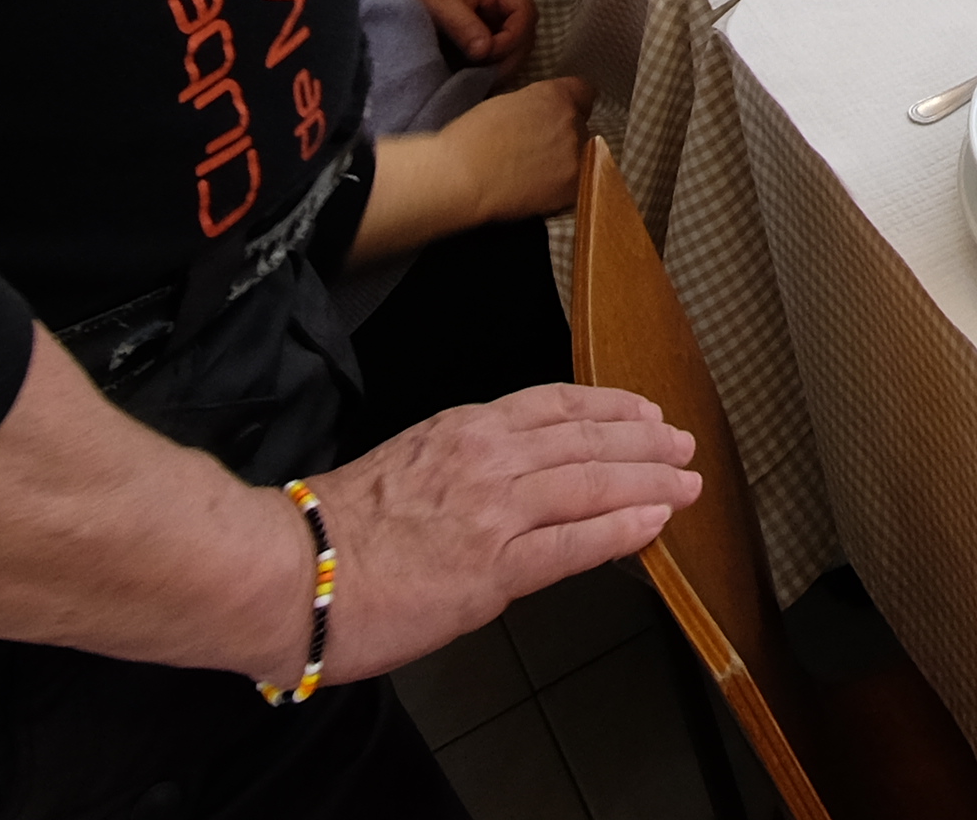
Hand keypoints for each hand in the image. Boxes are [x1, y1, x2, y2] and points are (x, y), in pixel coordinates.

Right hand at [295, 385, 696, 682]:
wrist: (290, 572)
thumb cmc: (328, 533)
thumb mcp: (403, 468)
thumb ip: (457, 471)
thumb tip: (497, 489)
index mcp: (461, 430)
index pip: (554, 404)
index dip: (609, 406)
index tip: (643, 411)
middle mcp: (487, 458)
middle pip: (587, 439)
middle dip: (645, 441)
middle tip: (684, 444)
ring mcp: (495, 512)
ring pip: (594, 484)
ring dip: (651, 481)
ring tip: (687, 482)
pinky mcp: (494, 568)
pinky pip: (575, 544)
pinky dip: (623, 530)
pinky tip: (655, 524)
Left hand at [369, 0, 536, 70]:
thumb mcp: (441, 1)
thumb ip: (464, 25)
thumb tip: (486, 53)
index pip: (524, 14)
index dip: (513, 38)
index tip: (488, 55)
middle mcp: (505, 2)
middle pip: (525, 34)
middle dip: (509, 57)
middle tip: (486, 78)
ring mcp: (496, 17)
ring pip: (514, 45)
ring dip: (501, 64)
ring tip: (480, 80)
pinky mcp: (485, 30)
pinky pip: (498, 49)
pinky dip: (491, 64)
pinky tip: (475, 76)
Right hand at [434, 77, 588, 229]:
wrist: (462, 177)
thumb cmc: (469, 139)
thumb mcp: (505, 103)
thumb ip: (534, 104)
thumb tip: (540, 115)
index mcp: (555, 96)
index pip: (584, 92)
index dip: (571, 104)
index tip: (558, 115)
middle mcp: (572, 122)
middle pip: (581, 126)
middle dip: (564, 135)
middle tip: (536, 150)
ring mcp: (576, 156)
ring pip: (582, 156)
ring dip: (566, 162)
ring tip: (534, 174)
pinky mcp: (573, 187)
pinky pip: (578, 183)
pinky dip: (563, 187)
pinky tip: (538, 190)